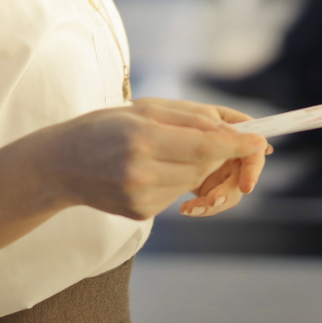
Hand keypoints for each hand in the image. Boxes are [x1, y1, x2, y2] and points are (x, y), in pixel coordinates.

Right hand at [45, 98, 268, 220]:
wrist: (60, 164)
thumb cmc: (104, 127)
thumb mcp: (145, 108)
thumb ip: (193, 118)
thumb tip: (239, 132)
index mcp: (141, 138)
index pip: (204, 146)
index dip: (237, 145)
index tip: (260, 141)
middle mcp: (141, 172)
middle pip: (204, 166)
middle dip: (217, 152)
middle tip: (217, 139)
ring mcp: (140, 198)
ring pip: (193, 181)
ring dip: (195, 165)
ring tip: (165, 149)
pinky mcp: (140, 214)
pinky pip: (176, 194)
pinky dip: (175, 179)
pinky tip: (149, 168)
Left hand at [177, 104, 270, 217]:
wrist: (160, 135)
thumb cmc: (182, 119)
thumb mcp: (197, 118)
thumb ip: (215, 127)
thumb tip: (236, 138)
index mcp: (238, 137)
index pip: (254, 152)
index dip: (253, 169)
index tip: (246, 186)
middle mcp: (233, 157)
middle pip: (242, 179)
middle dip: (228, 193)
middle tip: (212, 201)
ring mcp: (221, 174)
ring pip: (227, 196)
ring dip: (212, 205)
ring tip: (190, 208)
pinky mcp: (207, 188)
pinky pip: (209, 203)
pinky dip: (199, 207)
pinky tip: (186, 208)